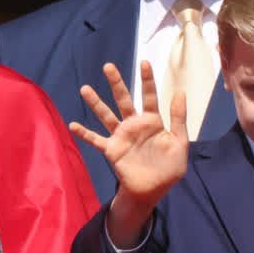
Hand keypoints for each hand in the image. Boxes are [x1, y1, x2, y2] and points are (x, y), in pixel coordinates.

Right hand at [69, 62, 187, 245]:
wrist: (153, 190)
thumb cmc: (168, 168)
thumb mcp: (180, 143)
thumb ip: (179, 119)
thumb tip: (180, 92)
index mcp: (152, 122)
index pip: (149, 97)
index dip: (147, 80)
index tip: (144, 62)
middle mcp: (134, 125)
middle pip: (123, 100)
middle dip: (116, 83)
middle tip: (108, 66)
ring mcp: (121, 136)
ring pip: (106, 115)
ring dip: (96, 103)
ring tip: (85, 88)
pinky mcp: (111, 149)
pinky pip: (96, 140)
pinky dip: (84, 133)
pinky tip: (73, 125)